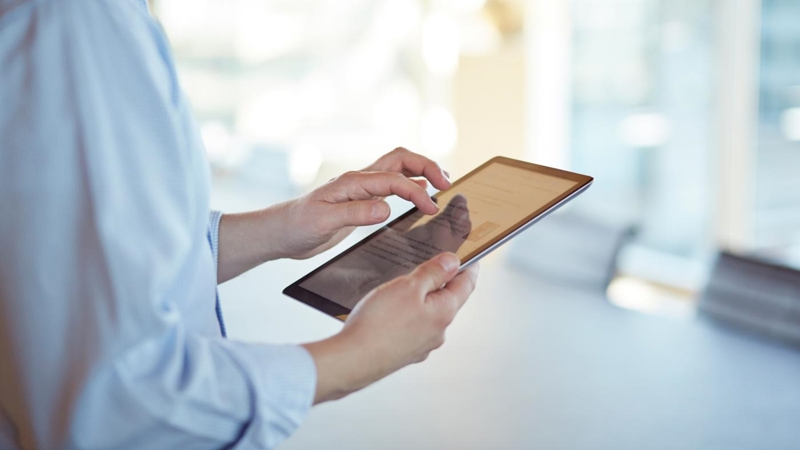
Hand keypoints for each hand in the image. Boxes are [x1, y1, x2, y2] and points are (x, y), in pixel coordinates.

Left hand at [270, 147, 451, 259]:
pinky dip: (411, 184)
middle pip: (401, 159)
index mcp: (352, 182)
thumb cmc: (297, 225)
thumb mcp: (324, 222)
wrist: (281, 232)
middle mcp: (359, 179)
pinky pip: (391, 184)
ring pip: (398, 168)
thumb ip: (356, 213)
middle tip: (447, 183)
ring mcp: (361, 188)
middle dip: (427, 166)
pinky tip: (421, 193)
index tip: (431, 208)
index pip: (394, 180)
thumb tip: (385, 208)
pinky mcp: (361, 199)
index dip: (416, 192)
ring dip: (421, 172)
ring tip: (442, 183)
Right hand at [302, 252, 479, 402]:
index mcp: (444, 312)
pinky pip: (412, 328)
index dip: (469, 268)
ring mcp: (422, 345)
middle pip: (447, 300)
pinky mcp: (405, 353)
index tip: (472, 259)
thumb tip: (454, 262)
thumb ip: (433, 272)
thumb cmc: (379, 324)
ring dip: (420, 301)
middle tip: (430, 267)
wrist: (352, 360)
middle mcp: (438, 332)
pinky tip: (389, 313)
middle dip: (440, 284)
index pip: (466, 285)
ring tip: (401, 290)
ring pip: (428, 315)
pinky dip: (406, 317)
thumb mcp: (408, 286)